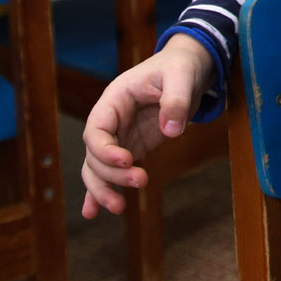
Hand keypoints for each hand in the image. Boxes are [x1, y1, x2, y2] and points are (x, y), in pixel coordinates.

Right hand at [80, 34, 213, 218]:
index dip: (105, 149)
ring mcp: (120, 135)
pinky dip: (100, 191)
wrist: (188, 69)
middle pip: (95, 154)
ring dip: (103, 189)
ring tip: (118, 208)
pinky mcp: (132, 147)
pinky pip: (110, 171)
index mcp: (116, 98)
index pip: (96, 129)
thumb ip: (177, 99)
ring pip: (98, 167)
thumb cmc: (181, 67)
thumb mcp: (183, 76)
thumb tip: (171, 131)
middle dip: (111, 174)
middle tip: (141, 181)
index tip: (128, 161)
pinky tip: (92, 213)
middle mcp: (112, 119)